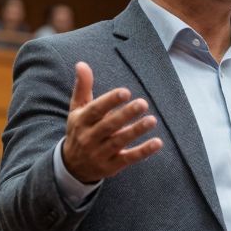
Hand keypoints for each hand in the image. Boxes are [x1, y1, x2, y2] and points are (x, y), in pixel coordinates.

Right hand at [62, 62, 162, 182]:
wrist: (73, 166)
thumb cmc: (79, 130)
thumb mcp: (77, 110)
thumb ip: (82, 87)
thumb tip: (82, 64)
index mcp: (81, 121)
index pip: (95, 110)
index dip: (110, 101)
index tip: (126, 92)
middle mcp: (89, 137)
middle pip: (108, 125)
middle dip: (125, 114)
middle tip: (143, 103)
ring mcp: (100, 153)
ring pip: (119, 142)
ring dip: (136, 131)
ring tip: (152, 120)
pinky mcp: (112, 166)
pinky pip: (128, 158)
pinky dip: (143, 152)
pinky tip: (157, 142)